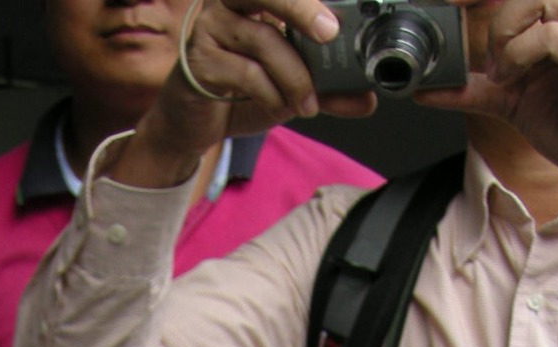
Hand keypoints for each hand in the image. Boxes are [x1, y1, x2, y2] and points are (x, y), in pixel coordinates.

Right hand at [123, 0, 373, 186]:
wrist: (191, 124)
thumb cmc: (239, 93)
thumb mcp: (291, 89)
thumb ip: (326, 90)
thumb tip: (366, 100)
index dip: (306, 2)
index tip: (335, 20)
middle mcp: (229, 1)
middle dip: (301, 9)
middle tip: (328, 33)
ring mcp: (211, 27)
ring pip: (263, 39)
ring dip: (293, 75)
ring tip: (307, 103)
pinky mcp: (199, 60)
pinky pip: (245, 72)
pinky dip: (270, 92)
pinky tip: (278, 105)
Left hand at [423, 0, 557, 207]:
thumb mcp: (515, 101)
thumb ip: (478, 88)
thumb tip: (428, 90)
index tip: (465, 14)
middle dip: (501, 19)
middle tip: (494, 63)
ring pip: (544, 1)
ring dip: (510, 36)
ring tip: (505, 74)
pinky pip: (553, 36)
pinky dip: (522, 55)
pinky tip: (514, 81)